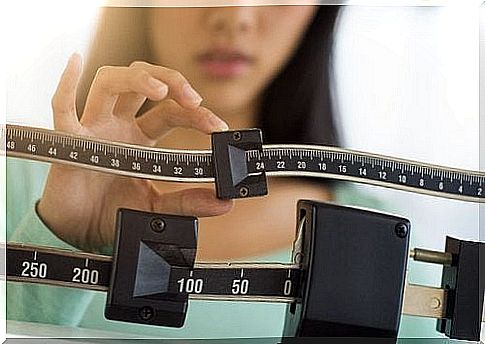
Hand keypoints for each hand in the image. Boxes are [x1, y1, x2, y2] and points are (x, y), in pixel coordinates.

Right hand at [37, 53, 232, 250]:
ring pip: (110, 82)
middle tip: (194, 99)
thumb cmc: (115, 213)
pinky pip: (62, 108)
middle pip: (143, 83)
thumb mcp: (158, 208)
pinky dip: (66, 84)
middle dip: (171, 81)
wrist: (82, 234)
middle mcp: (118, 126)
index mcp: (140, 138)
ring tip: (160, 90)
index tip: (219, 127)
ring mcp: (94, 129)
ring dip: (136, 78)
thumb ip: (188, 203)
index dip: (196, 114)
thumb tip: (223, 202)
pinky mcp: (69, 142)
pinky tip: (75, 62)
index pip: (171, 112)